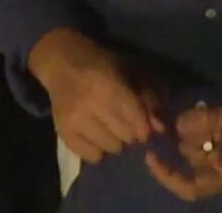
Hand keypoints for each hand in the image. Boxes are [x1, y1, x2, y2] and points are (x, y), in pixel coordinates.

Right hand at [31, 30, 159, 165]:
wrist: (61, 64)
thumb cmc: (102, 64)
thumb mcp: (130, 71)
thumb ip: (148, 97)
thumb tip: (160, 128)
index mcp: (108, 84)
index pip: (134, 116)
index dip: (145, 126)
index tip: (147, 129)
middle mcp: (89, 104)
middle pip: (126, 136)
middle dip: (132, 132)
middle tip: (127, 123)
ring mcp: (73, 121)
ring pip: (110, 147)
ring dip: (116, 141)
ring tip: (110, 127)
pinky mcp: (63, 134)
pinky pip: (92, 156)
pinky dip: (99, 149)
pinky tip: (97, 135)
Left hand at [146, 99, 221, 201]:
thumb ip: (213, 119)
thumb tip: (179, 124)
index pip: (190, 188)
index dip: (167, 176)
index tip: (151, 156)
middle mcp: (220, 172)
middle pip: (191, 157)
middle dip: (196, 133)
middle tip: (213, 113)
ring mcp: (220, 160)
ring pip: (194, 144)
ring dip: (201, 126)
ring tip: (219, 112)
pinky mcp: (220, 148)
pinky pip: (202, 138)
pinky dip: (202, 125)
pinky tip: (211, 113)